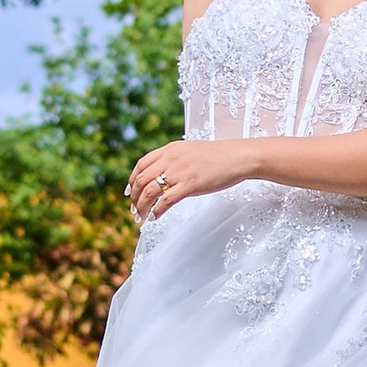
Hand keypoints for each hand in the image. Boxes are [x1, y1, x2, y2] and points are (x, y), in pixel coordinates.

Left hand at [126, 137, 252, 224]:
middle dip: (135, 197)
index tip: (130, 192)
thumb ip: (174, 159)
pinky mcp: (190, 185)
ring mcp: (179, 172)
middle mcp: (170, 159)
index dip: (132, 180)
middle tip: (134, 209)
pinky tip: (155, 217)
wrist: (237, 157)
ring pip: (150, 191)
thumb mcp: (189, 151)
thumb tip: (163, 173)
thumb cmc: (217, 156)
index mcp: (169, 150)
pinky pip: (166, 200)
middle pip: (142, 179)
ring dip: (142, 206)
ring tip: (141, 217)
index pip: (141, 164)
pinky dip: (157, 211)